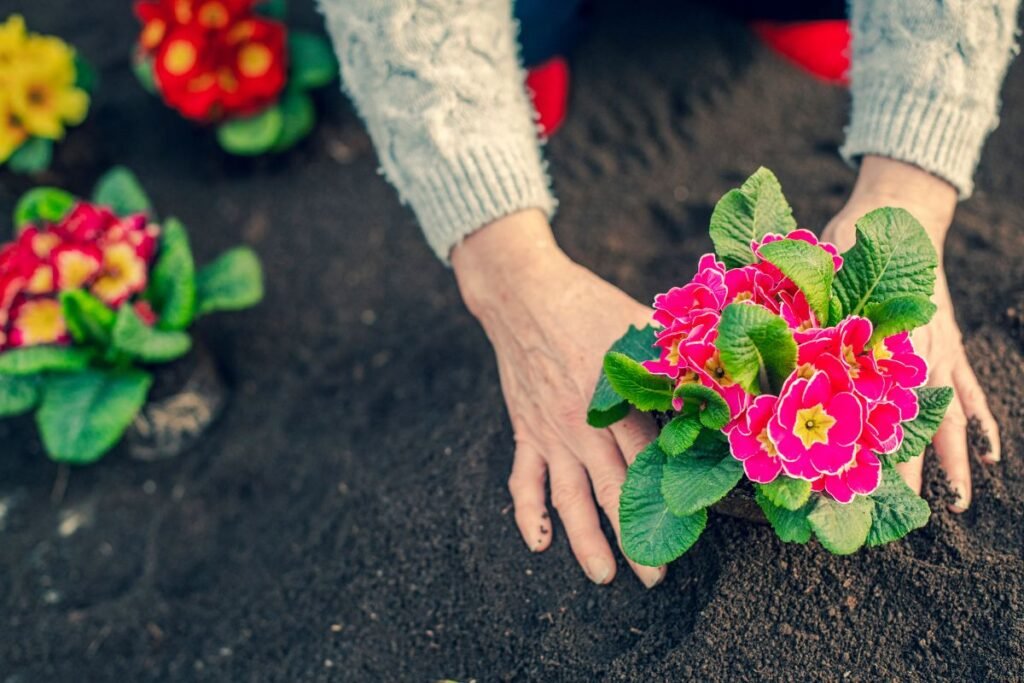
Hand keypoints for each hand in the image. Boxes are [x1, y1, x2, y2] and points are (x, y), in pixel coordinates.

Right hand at [452, 210, 664, 586]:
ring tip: (603, 576)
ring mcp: (551, 432)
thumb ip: (672, 358)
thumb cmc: (589, 304)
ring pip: (568, 497)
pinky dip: (527, 513)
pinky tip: (538, 544)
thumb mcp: (636, 324)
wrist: (524, 293)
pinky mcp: (526, 430)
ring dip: (584, 540)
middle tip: (656, 575)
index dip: (669, 496)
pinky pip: (523, 480)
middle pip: (612, 490)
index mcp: (616, 399)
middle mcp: (582, 424)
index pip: (648, 459)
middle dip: (634, 537)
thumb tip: (718, 379)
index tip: (690, 528)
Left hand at [821, 157, 1000, 510]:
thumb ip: (803, 316)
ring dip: (952, 462)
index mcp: (879, 343)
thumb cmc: (847, 244)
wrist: (900, 212)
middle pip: (914, 424)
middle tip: (895, 516)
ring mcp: (939, 353)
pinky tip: (989, 455)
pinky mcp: (950, 347)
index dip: (859, 448)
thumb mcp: (817, 278)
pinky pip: (971, 391)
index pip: (869, 408)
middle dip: (905, 470)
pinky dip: (981, 422)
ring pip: (950, 418)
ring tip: (955, 506)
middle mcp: (916, 355)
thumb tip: (767, 351)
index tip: (848, 484)